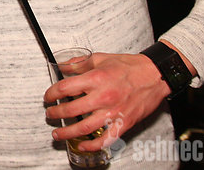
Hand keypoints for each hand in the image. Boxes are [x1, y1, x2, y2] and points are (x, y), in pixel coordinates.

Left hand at [44, 52, 168, 150]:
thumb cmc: (130, 67)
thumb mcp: (101, 58)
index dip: (52, 94)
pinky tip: (82, 145)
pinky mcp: (123, 123)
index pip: (65, 88)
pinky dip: (92, 145)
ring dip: (67, 132)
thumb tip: (63, 66)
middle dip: (56, 114)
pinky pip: (106, 139)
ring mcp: (113, 112)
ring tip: (58, 133)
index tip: (48, 97)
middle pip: (71, 109)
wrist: (155, 75)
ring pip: (84, 127)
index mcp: (96, 79)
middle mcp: (103, 96)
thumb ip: (79, 63)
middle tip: (50, 115)